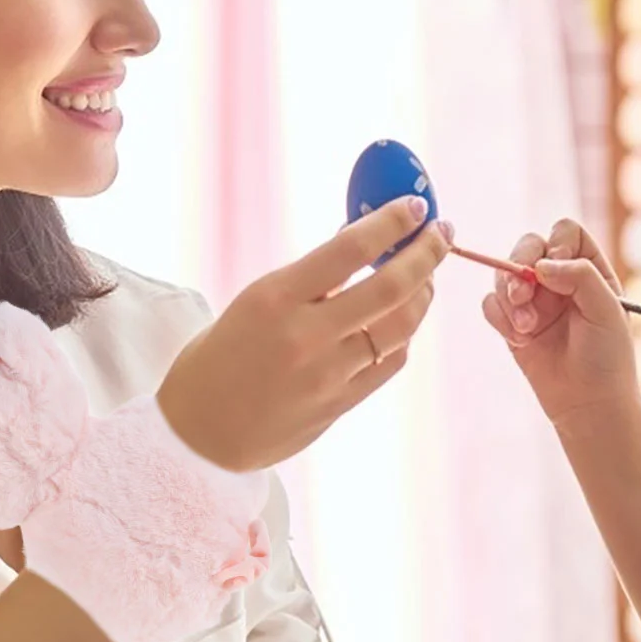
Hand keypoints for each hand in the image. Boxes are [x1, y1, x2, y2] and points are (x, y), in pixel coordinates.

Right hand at [157, 198, 450, 471]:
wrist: (199, 434)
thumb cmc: (217, 358)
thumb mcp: (252, 303)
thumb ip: (308, 279)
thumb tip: (359, 240)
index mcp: (274, 298)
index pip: (350, 249)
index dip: (392, 222)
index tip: (416, 207)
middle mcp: (306, 335)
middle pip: (391, 285)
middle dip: (427, 253)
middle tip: (441, 233)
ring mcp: (328, 374)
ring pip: (401, 325)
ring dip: (423, 293)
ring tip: (426, 275)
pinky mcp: (341, 404)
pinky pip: (391, 361)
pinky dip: (403, 334)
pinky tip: (401, 319)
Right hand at [481, 217, 638, 423]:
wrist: (587, 403)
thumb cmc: (607, 357)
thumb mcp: (607, 311)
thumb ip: (580, 277)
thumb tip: (542, 264)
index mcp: (589, 270)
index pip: (565, 232)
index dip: (556, 242)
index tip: (555, 268)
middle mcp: (559, 279)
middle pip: (527, 246)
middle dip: (518, 269)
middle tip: (523, 296)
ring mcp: (534, 300)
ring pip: (503, 275)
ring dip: (509, 299)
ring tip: (526, 329)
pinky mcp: (512, 322)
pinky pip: (490, 304)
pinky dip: (500, 319)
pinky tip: (520, 340)